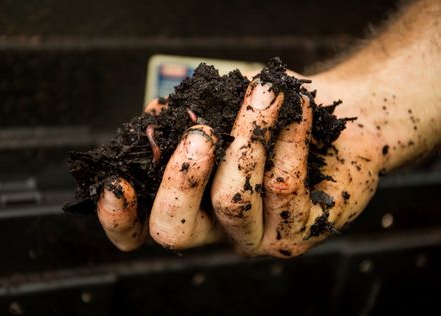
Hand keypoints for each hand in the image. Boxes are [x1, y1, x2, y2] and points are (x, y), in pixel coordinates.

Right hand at [96, 74, 384, 256]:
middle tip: (200, 132)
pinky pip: (282, 188)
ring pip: (231, 200)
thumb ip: (181, 117)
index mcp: (188, 203)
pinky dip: (288, 138)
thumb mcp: (216, 108)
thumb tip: (154, 121)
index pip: (139, 231)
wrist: (328, 114)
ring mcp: (255, 236)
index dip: (118, 218)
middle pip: (174, 232)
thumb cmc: (266, 114)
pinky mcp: (296, 232)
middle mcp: (215, 228)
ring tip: (264, 96)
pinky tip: (297, 111)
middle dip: (180, 178)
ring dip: (244, 137)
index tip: (116, 182)